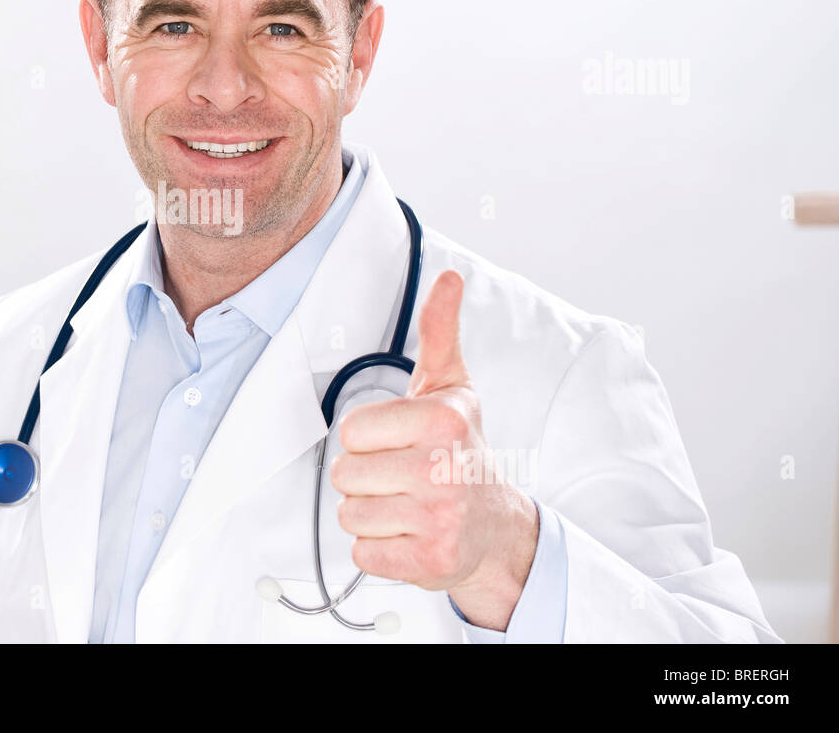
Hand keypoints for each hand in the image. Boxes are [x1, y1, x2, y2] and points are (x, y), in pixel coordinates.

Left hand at [329, 270, 539, 629]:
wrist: (495, 525)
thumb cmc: (461, 450)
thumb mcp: (450, 387)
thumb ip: (439, 332)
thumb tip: (450, 277)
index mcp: (444, 420)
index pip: (351, 432)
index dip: (367, 439)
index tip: (399, 442)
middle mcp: (446, 469)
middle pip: (345, 474)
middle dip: (366, 477)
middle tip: (403, 477)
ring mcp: (440, 519)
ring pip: (351, 515)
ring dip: (371, 514)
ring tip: (407, 505)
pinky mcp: (431, 562)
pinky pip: (362, 554)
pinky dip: (379, 550)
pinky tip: (409, 535)